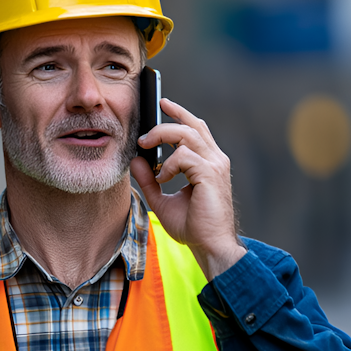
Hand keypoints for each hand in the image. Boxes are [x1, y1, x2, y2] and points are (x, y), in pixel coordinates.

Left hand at [130, 98, 245, 280]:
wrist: (210, 246)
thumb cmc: (193, 227)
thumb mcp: (162, 200)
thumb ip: (149, 180)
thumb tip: (136, 161)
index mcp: (208, 163)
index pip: (196, 128)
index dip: (180, 113)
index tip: (163, 104)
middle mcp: (215, 160)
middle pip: (192, 125)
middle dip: (167, 121)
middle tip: (144, 134)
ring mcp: (215, 166)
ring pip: (187, 134)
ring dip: (162, 137)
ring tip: (147, 148)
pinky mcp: (210, 174)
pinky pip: (184, 156)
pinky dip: (168, 165)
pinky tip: (163, 179)